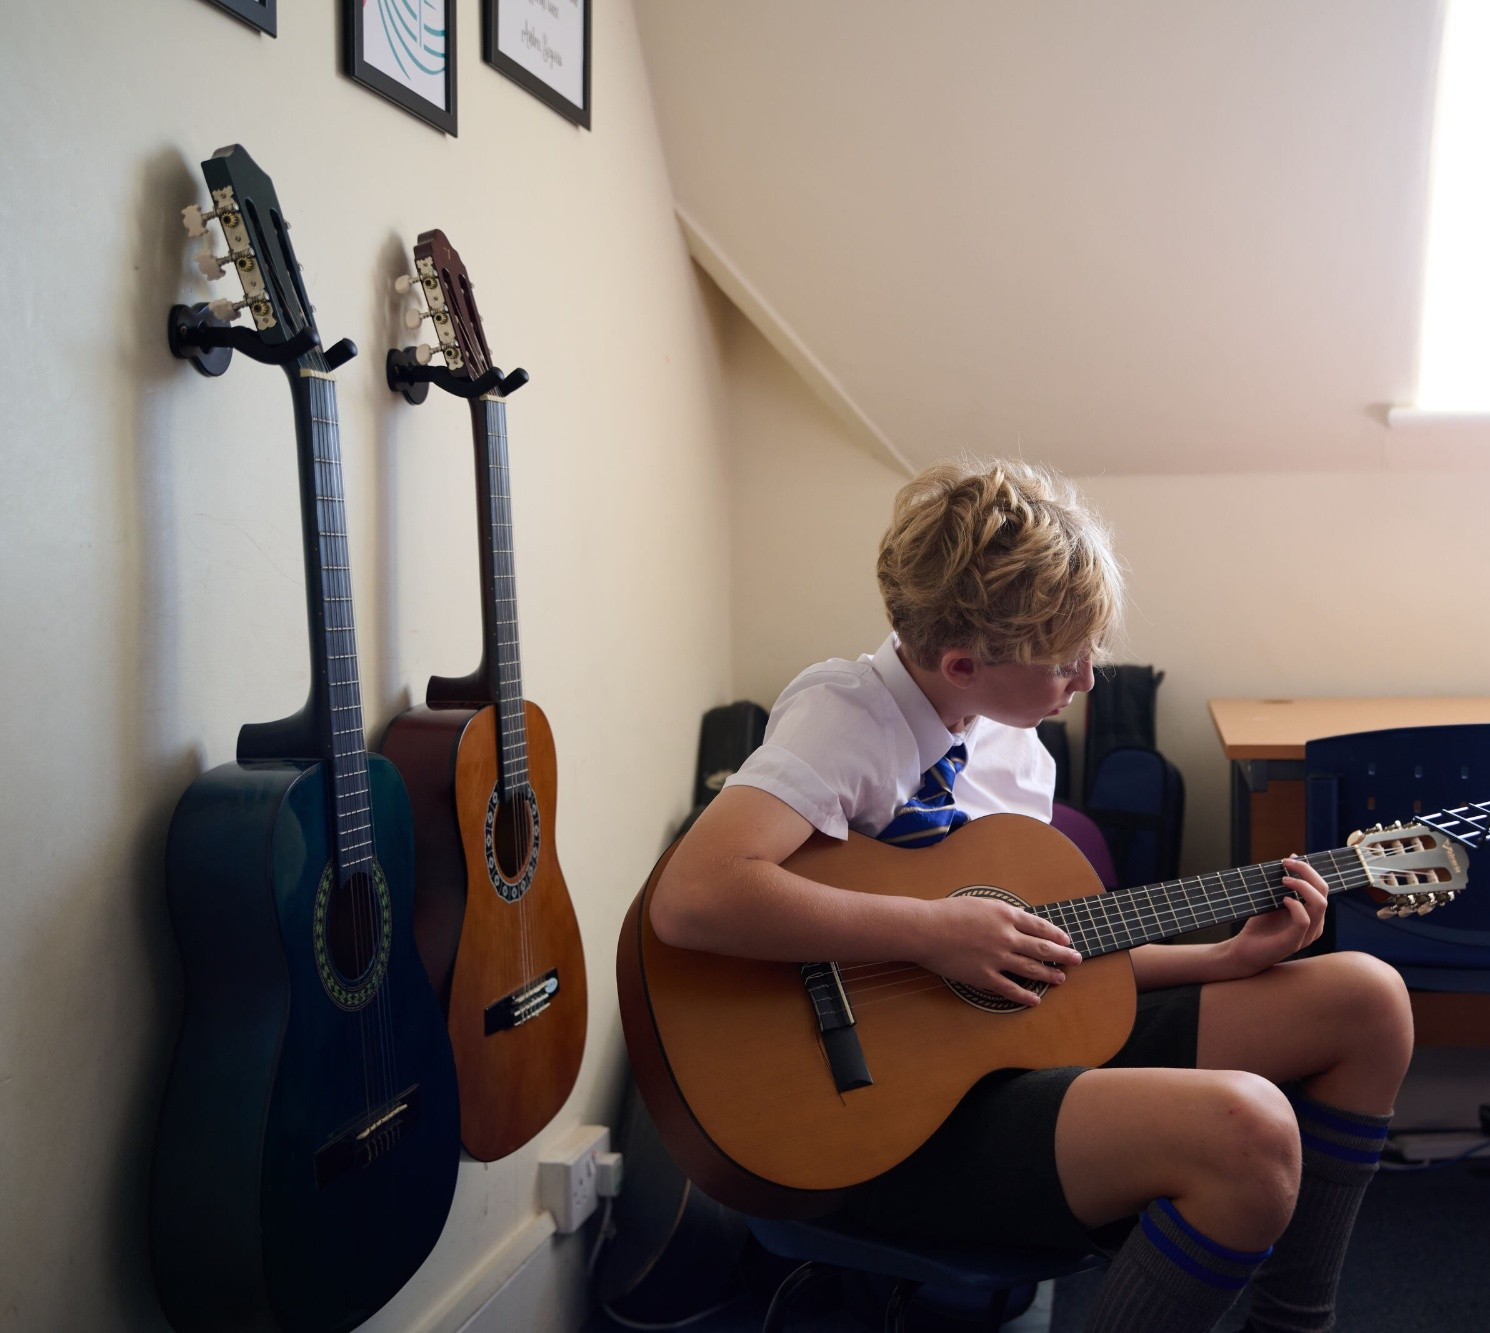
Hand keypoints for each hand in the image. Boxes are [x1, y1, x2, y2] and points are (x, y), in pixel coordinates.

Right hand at [917, 895, 1082, 1006]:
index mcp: (1005, 915)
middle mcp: (1007, 937)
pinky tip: (1035, 1000)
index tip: (1065, 939)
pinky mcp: (985, 976)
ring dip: (1049, 975)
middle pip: (1042, 948)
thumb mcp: (979, 903)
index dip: (1055, 934)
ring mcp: (997, 958)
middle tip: (1076, 959)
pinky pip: (1010, 989)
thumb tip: (1015, 920)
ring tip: (1061, 978)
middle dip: (1063, 955)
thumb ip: (1000, 913)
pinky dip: (1025, 995)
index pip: (1039, 926)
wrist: (926, 929)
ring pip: (1031, 969)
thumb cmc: (947, 912)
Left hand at [1221, 855, 1328, 977]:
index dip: (1309, 870)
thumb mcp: (1272, 900)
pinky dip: (1296, 906)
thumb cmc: (1259, 925)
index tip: (1289, 859)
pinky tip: (1283, 900)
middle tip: (1285, 863)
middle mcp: (1315, 925)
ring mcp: (1306, 935)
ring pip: (1319, 904)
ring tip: (1283, 880)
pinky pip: (1304, 920)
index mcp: (1313, 915)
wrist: (1244, 951)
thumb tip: (1292, 857)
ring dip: (1302, 886)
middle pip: (1323, 892)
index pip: (1322, 888)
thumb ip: (1284, 884)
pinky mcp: (1294, 942)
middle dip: (1307, 872)